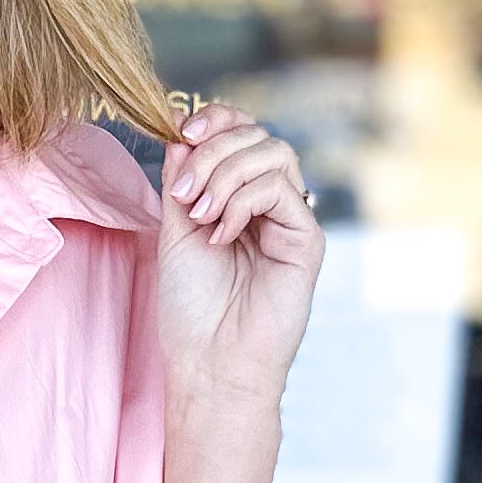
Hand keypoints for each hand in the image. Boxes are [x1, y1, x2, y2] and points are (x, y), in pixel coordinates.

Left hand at [154, 99, 323, 424]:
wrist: (210, 362)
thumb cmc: (192, 308)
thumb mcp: (174, 231)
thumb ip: (181, 180)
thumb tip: (181, 127)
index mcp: (238, 197)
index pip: (240, 133)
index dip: (215, 120)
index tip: (182, 131)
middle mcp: (269, 203)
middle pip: (257, 135)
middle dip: (213, 152)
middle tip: (185, 194)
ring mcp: (291, 219)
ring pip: (273, 152)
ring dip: (225, 174)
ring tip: (199, 215)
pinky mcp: (307, 238)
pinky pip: (280, 189)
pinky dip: (241, 202)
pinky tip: (221, 235)